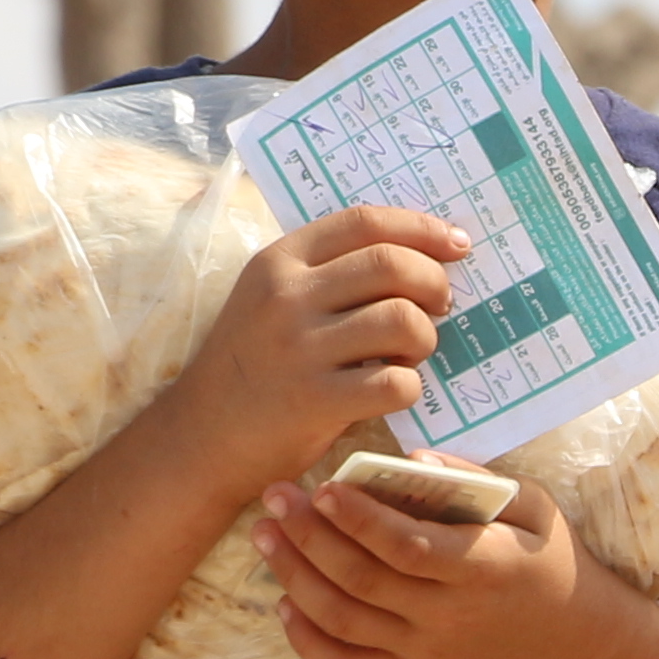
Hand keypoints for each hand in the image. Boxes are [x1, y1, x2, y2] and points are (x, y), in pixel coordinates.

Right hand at [169, 208, 474, 492]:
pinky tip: (395, 390)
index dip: (422, 228)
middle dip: (434, 283)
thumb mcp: (269, 299)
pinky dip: (411, 387)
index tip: (457, 244)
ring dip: (424, 338)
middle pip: (392, 265)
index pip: (365, 222)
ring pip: (402, 321)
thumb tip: (419, 254)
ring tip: (410, 354)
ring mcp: (299, 349)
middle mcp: (287, 297)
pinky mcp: (314, 401)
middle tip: (440, 306)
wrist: (202, 437)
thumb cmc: (251, 365)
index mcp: (280, 261)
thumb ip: (327, 272)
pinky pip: (395, 383)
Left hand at [255, 465, 618, 658]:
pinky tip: (283, 601)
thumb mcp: (534, 506)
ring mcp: (425, 653)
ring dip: (295, 577)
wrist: (563, 634)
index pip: (408, 548)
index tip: (322, 487)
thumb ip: (478, 480)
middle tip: (275, 496)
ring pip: (344, 621)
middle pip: (363, 581)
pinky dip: (306, 640)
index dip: (360, 520)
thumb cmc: (543, 556)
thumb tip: (415, 460)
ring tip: (265, 535)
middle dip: (309, 536)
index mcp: (482, 568)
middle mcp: (448, 617)